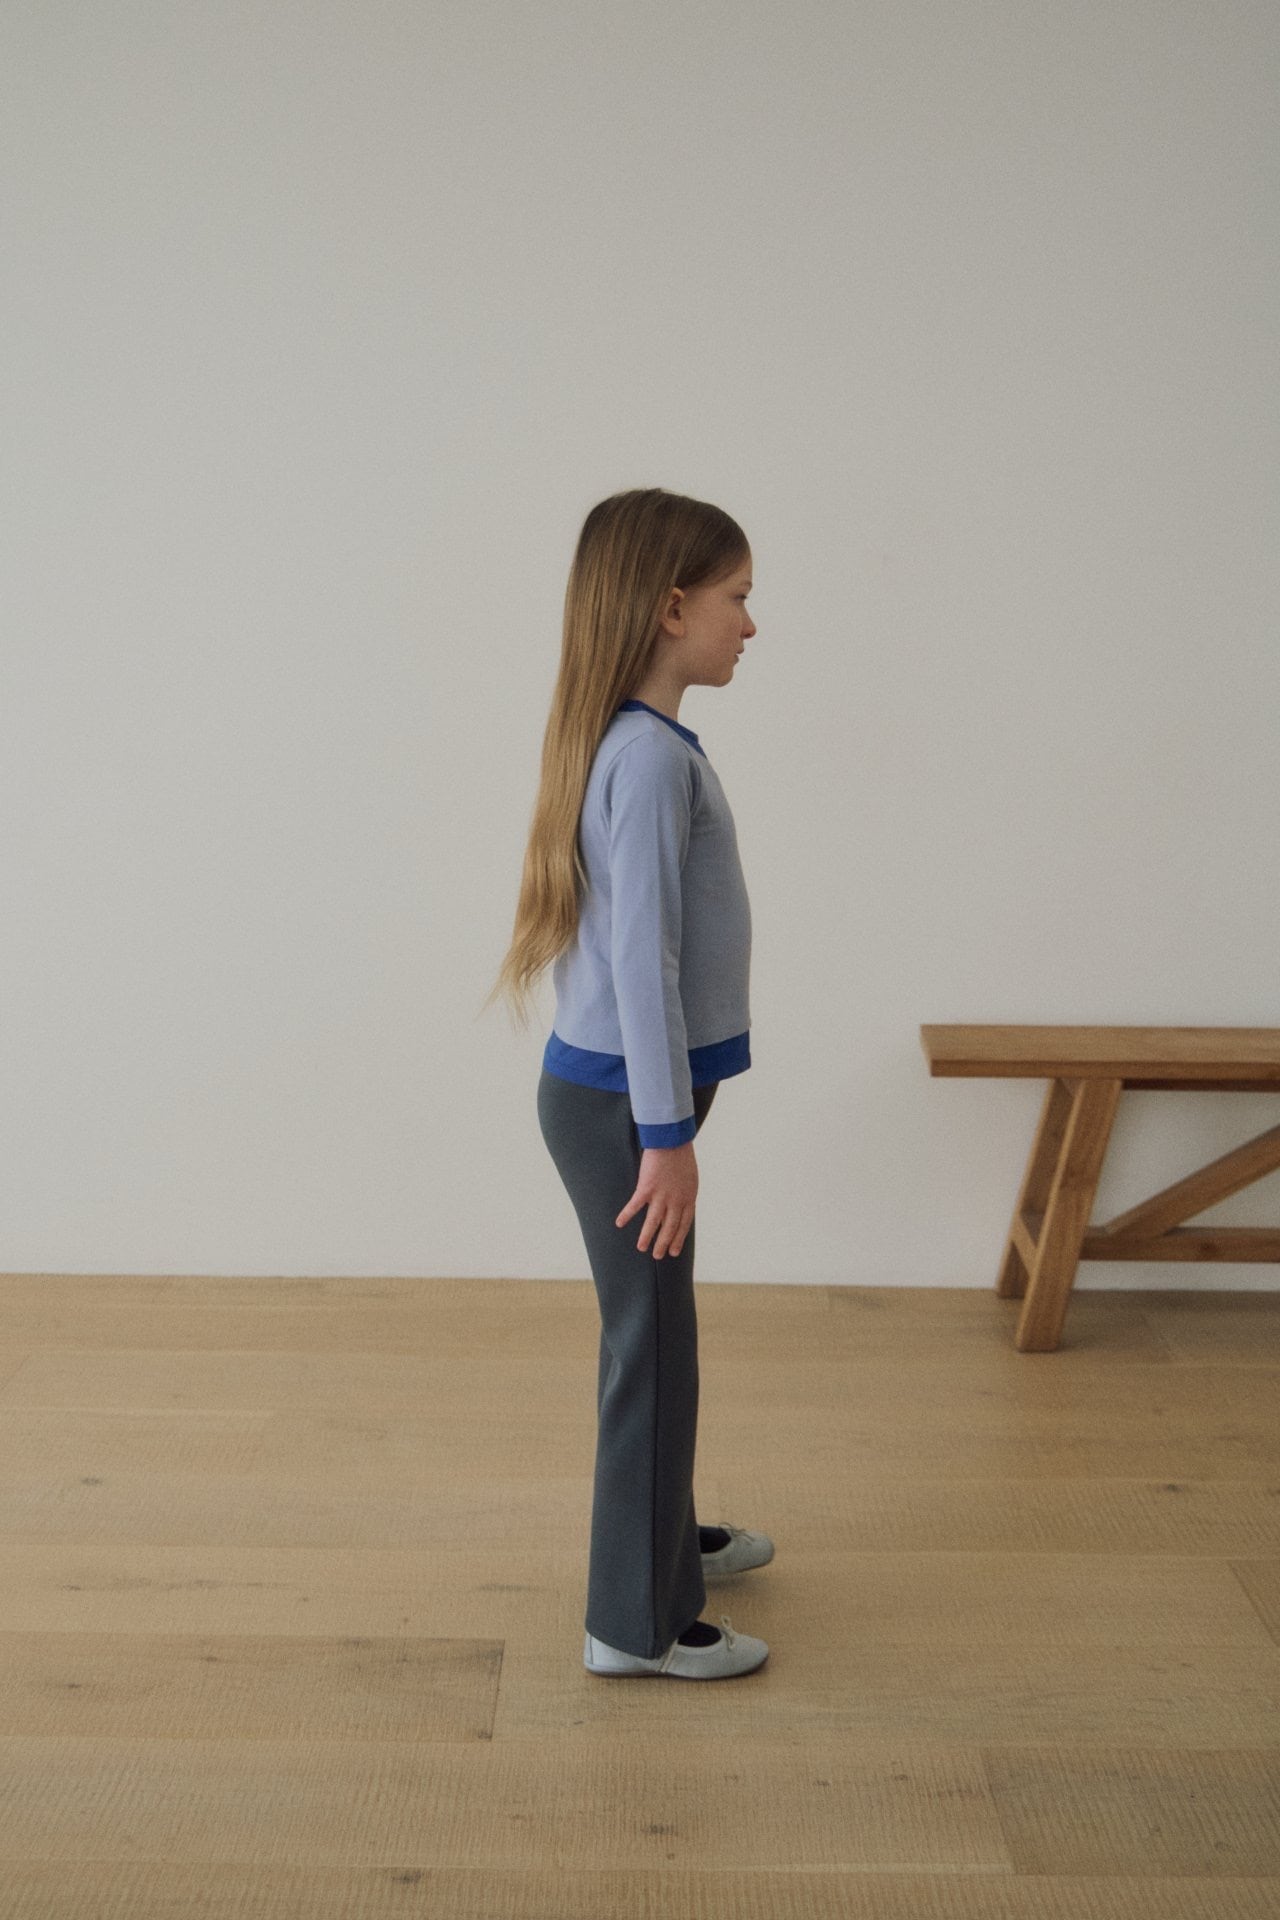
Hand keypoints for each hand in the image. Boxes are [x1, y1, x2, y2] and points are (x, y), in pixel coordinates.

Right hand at [616, 1143, 697, 1258]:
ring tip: (642, 1248)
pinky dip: (627, 1215)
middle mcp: (676, 1200)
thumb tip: (680, 1203)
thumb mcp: (690, 1178)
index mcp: (688, 1198)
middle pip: (669, 1227)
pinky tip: (619, 1224)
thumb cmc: (682, 1155)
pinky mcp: (646, 1188)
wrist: (673, 1140)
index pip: (684, 1224)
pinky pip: (635, 1206)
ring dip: (647, 1237)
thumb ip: (685, 1193)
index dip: (678, 1239)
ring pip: (653, 1222)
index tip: (673, 1251)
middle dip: (663, 1243)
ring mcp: (661, 1196)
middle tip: (658, 1256)